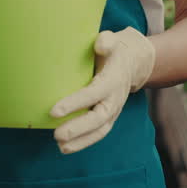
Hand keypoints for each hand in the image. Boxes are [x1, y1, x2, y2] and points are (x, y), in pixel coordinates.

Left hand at [50, 28, 155, 153]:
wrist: (133, 62)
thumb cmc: (114, 49)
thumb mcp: (112, 40)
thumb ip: (107, 41)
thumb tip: (99, 45)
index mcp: (112, 80)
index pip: (93, 94)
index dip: (74, 103)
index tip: (53, 111)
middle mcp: (115, 99)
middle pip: (97, 118)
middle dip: (77, 128)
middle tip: (56, 135)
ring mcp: (113, 110)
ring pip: (99, 130)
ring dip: (80, 141)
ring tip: (60, 146)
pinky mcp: (109, 117)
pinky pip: (98, 133)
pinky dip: (84, 142)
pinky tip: (66, 147)